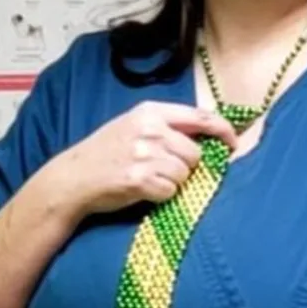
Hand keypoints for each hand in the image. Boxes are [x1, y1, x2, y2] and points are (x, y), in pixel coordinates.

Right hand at [41, 102, 237, 218]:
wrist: (73, 178)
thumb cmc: (107, 153)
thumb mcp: (134, 126)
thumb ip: (167, 126)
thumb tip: (209, 136)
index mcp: (150, 111)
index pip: (201, 116)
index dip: (223, 131)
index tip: (233, 143)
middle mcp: (150, 130)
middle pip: (195, 153)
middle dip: (185, 166)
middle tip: (162, 169)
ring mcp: (144, 155)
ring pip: (184, 174)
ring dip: (172, 182)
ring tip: (148, 178)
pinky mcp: (140, 180)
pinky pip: (170, 192)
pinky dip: (161, 196)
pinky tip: (142, 190)